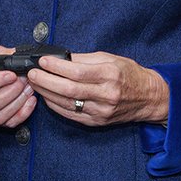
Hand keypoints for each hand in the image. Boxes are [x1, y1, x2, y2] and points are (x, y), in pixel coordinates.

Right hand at [0, 46, 35, 127]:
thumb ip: (3, 56)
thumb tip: (20, 57)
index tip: (12, 75)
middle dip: (13, 90)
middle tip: (25, 79)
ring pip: (0, 115)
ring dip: (19, 101)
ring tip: (29, 88)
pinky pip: (8, 123)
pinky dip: (22, 113)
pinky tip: (29, 101)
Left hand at [29, 52, 168, 126]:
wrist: (148, 98)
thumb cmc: (130, 75)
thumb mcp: (111, 58)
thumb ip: (85, 59)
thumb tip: (60, 58)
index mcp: (110, 74)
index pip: (77, 72)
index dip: (56, 67)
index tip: (42, 61)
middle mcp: (106, 94)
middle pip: (69, 89)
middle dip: (45, 81)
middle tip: (32, 74)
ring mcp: (101, 110)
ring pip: (66, 103)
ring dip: (46, 93)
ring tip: (35, 84)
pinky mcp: (97, 121)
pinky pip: (71, 114)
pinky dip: (55, 105)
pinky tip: (47, 97)